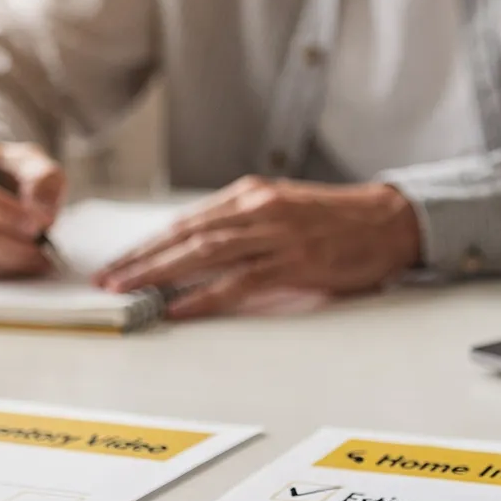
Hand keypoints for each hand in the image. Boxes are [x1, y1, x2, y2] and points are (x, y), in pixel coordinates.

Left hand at [94, 177, 422, 318]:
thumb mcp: (285, 208)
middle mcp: (257, 209)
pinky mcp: (293, 262)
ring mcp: (275, 235)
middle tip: (109, 280)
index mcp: (252, 195)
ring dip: (159, 274)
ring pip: (203, 254)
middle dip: (141, 259)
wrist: (391, 221)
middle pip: (185, 235)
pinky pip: (238, 281)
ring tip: (129, 291)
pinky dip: (204, 295)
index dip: (149, 243)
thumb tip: (200, 249)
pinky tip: (178, 306)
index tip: (121, 262)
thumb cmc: (340, 220)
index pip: (187, 221)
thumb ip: (245, 225)